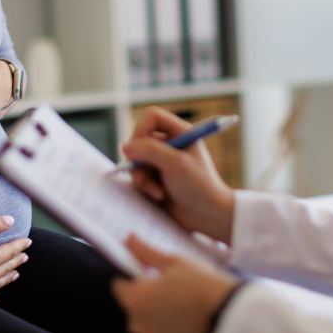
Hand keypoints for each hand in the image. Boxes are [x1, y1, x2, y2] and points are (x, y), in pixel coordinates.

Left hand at [111, 236, 240, 332]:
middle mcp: (139, 325)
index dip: (133, 279)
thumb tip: (129, 238)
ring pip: (146, 326)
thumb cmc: (202, 286)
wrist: (229, 316)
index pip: (119, 287)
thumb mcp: (174, 262)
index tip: (148, 277)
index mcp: (137, 300)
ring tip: (181, 307)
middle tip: (170, 291)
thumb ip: (146, 252)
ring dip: (155, 318)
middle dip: (145, 299)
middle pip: (132, 308)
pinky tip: (185, 323)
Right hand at [123, 107, 235, 243]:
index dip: (141, 129)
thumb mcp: (175, 164)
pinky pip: (137, 175)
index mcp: (180, 132)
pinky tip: (159, 195)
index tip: (138, 147)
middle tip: (144, 174)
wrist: (207, 216)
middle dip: (138, 159)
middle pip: (138, 139)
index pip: (151, 117)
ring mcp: (160, 160)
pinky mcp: (154, 177)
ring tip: (156, 191)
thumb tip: (124, 146)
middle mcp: (169, 143)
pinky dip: (144, 186)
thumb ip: (150, 151)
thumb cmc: (199, 186)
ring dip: (141, 177)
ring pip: (135, 159)